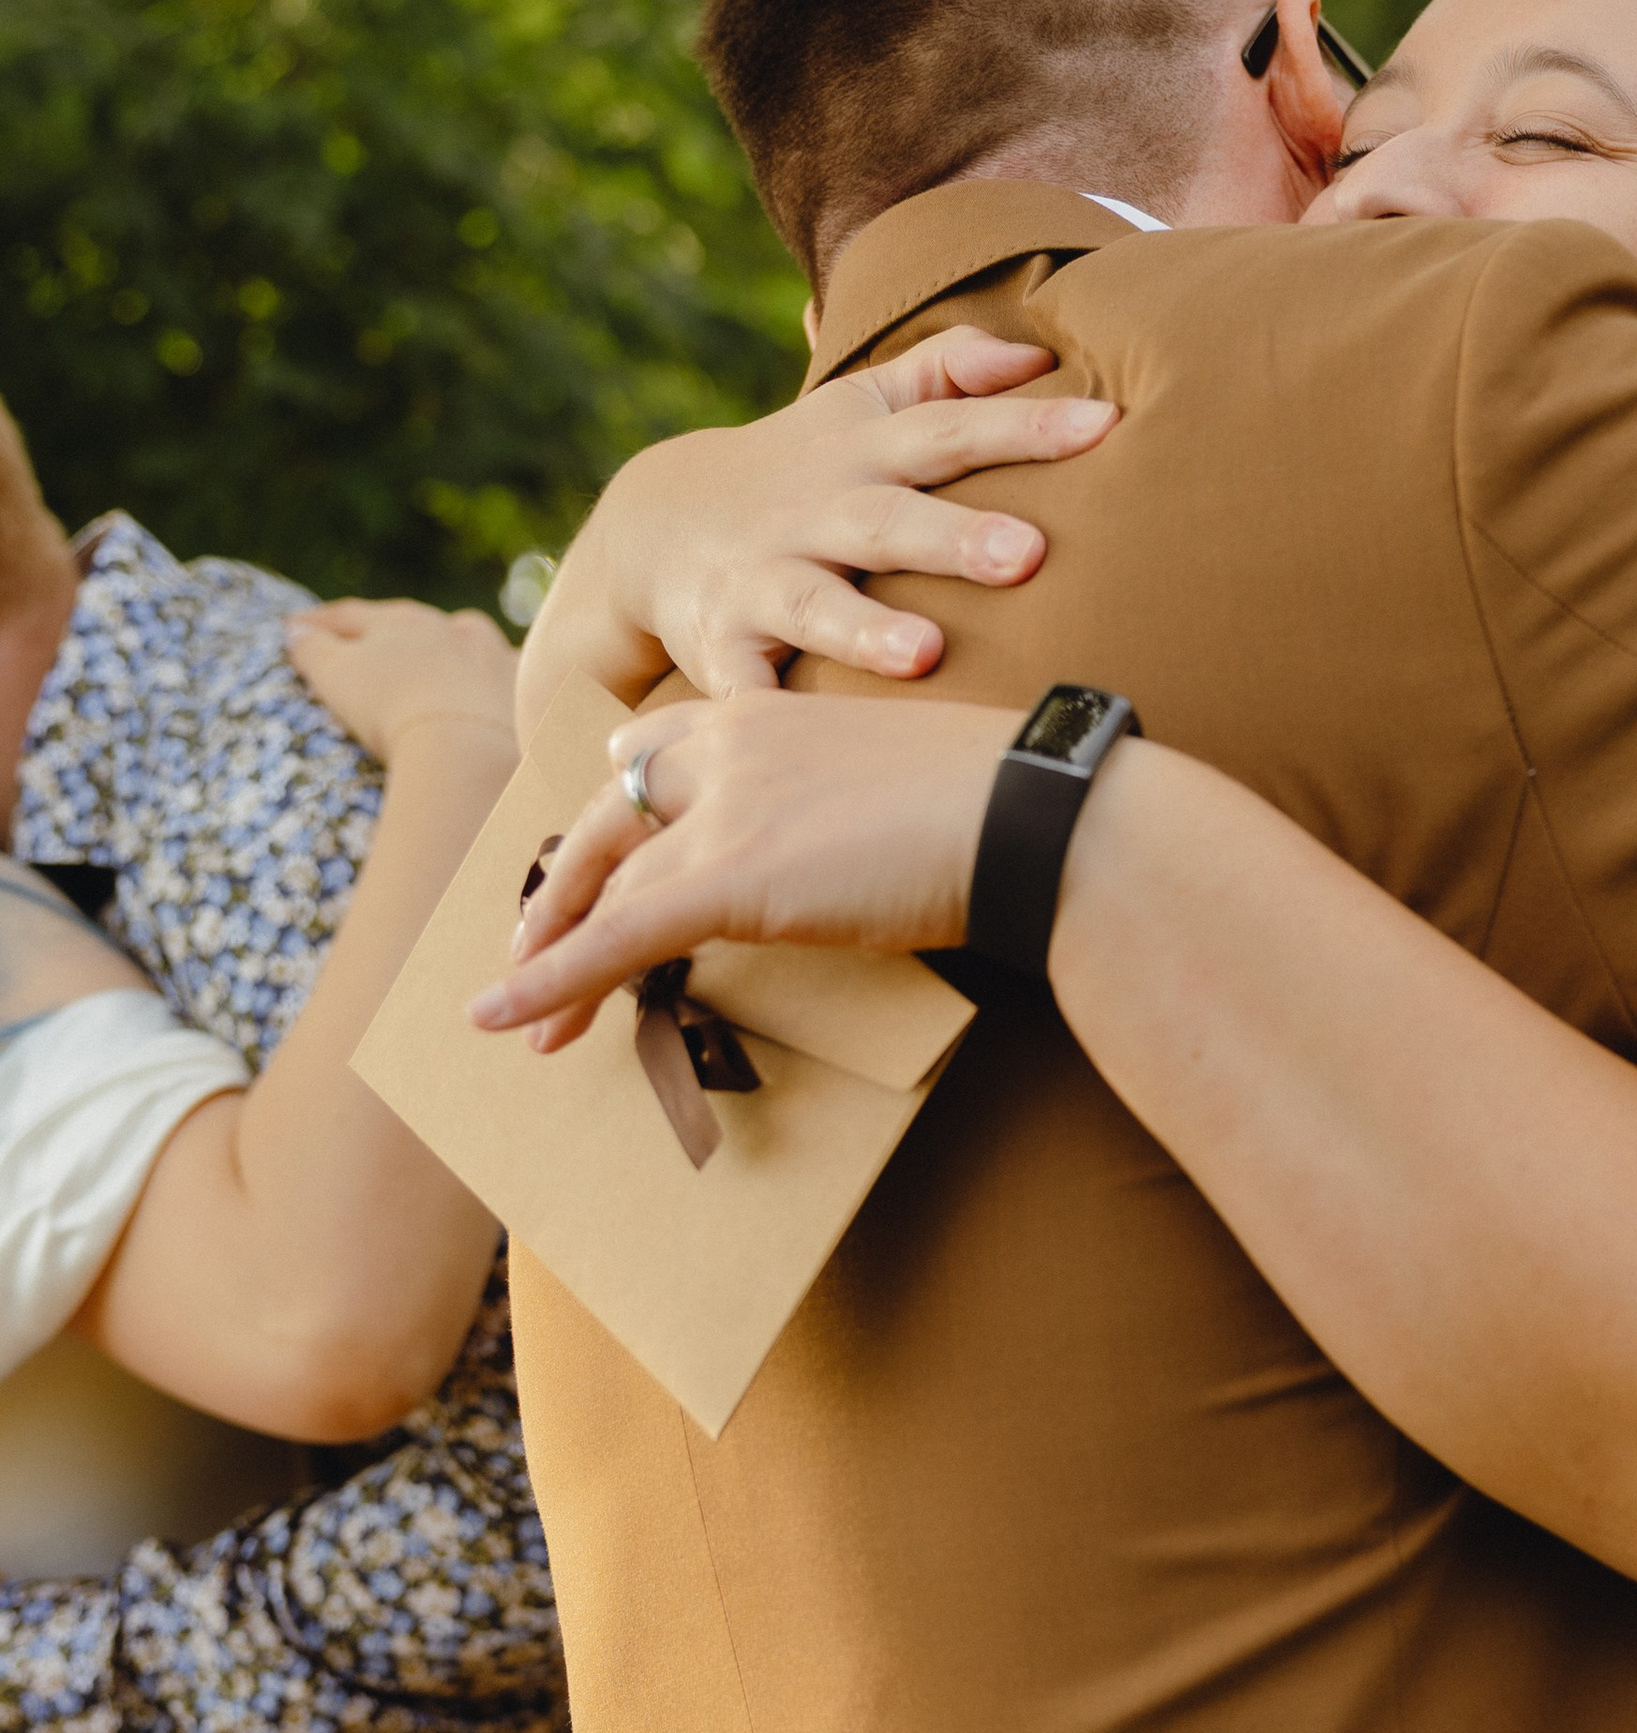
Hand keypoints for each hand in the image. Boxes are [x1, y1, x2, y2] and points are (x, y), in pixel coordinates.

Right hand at [288, 597, 518, 761]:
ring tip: (444, 646)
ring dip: (453, 642)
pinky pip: (513, 674)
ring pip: (470, 638)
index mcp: (399, 624)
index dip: (321, 622)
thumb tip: (295, 630)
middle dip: (389, 627)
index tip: (296, 626)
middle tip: (371, 633)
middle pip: (413, 622)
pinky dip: (498, 676)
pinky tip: (498, 683)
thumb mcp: (338, 678)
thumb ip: (313, 650)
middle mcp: (450, 629)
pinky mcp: (526, 690)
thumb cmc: (392, 710)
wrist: (468, 748)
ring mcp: (493, 656)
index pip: (352, 616)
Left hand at [469, 691, 1020, 1049]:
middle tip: (533, 943)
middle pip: (610, 812)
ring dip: (552, 952)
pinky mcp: (729, 876)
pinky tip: (501, 1018)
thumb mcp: (912, 782)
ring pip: (604, 882)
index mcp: (776, 713)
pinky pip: (614, 937)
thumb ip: (855, 802)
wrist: (1040, 814)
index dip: (620, 809)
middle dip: (565, 887)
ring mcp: (726, 807)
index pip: (659, 751)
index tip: (606, 854)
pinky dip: (549, 981)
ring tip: (520, 1012)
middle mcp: (733, 744)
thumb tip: (863, 852)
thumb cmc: (1014, 806)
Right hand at [529, 328, 1117, 715]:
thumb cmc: (803, 467)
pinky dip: (760, 715)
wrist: (655, 524)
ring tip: (924, 653)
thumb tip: (1037, 351)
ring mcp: (761, 579)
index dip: (1026, 426)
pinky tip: (791, 745)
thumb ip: (946, 370)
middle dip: (955, 538)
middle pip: (888, 521)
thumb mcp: (861, 405)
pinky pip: (741, 687)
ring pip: (813, 604)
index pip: (952, 430)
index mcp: (862, 454)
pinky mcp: (719, 646)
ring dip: (863, 630)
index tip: (1104, 424)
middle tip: (1027, 554)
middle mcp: (814, 512)